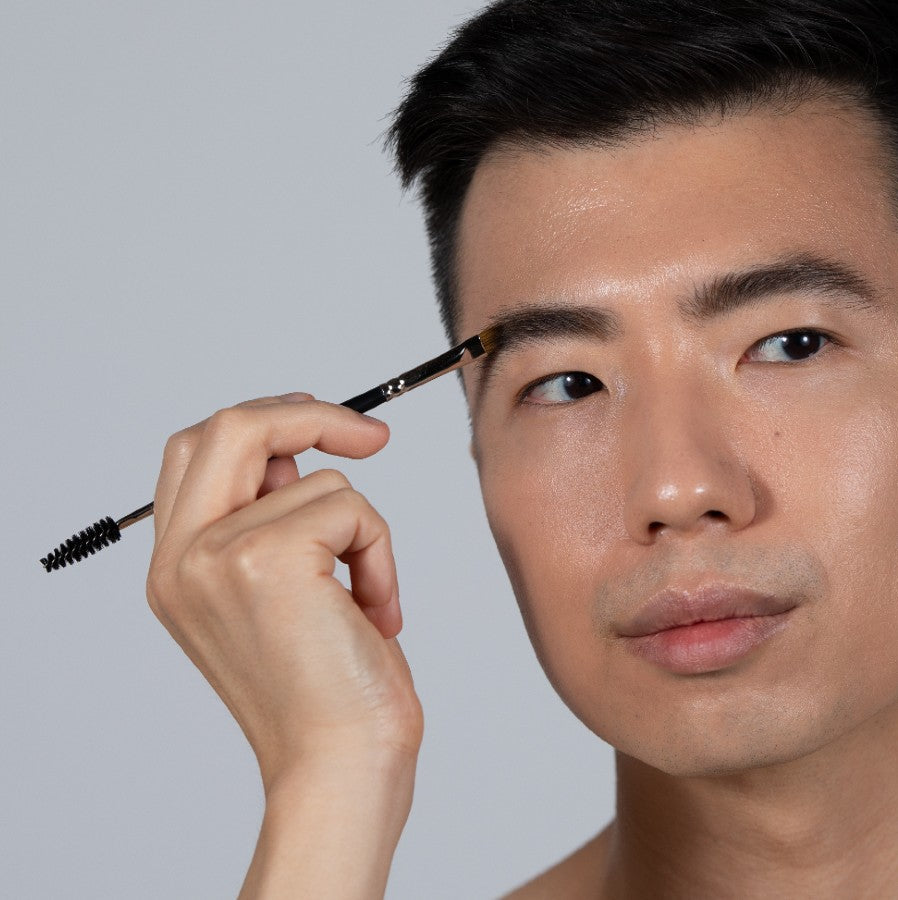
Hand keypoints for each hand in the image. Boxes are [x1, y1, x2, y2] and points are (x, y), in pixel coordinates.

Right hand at [146, 393, 423, 794]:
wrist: (339, 766)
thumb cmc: (323, 689)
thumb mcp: (276, 595)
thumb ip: (267, 518)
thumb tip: (296, 456)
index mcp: (175, 566)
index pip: (196, 451)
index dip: (262, 423)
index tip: (321, 425)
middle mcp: (181, 559)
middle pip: (231, 426)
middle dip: (308, 414)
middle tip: (370, 436)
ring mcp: (216, 556)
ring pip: (317, 478)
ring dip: (363, 532)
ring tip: (365, 598)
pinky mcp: (267, 559)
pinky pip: (350, 508)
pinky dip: (379, 553)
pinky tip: (373, 610)